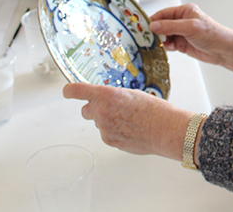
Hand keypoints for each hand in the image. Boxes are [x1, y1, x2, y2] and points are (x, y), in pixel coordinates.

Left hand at [63, 82, 193, 159]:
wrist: (165, 130)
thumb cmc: (155, 110)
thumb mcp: (133, 94)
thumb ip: (115, 97)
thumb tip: (109, 102)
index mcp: (107, 95)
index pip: (78, 91)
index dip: (70, 91)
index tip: (68, 91)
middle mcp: (101, 111)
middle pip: (86, 110)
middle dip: (95, 108)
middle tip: (112, 108)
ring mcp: (104, 129)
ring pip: (99, 123)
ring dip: (108, 121)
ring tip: (130, 120)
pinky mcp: (110, 141)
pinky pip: (108, 134)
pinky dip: (116, 132)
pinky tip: (131, 129)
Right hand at [150, 4, 232, 83]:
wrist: (223, 50)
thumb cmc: (213, 34)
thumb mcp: (190, 27)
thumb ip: (171, 26)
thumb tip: (154, 25)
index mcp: (185, 11)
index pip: (164, 13)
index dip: (154, 19)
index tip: (143, 26)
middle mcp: (182, 20)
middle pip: (162, 24)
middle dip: (155, 31)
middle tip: (145, 37)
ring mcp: (182, 33)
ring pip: (164, 35)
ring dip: (159, 40)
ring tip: (154, 44)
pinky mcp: (182, 44)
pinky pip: (169, 44)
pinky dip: (165, 46)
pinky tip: (163, 49)